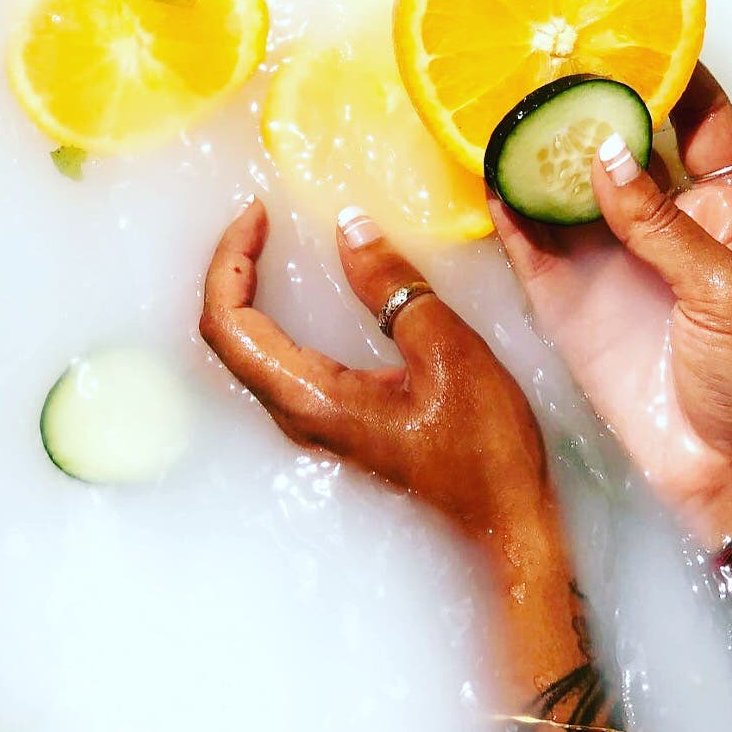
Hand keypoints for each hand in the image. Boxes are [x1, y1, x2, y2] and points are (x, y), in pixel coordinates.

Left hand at [200, 200, 552, 546]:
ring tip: (270, 245)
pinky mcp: (332, 421)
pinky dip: (274, 317)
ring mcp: (312, 423)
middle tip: (261, 221)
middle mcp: (297, 415)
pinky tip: (301, 292)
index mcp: (312, 398)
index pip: (230, 324)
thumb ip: (393, 288)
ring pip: (250, 352)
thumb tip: (349, 227)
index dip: (230, 261)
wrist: (503, 517)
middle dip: (232, 269)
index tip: (257, 214)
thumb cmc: (482, 448)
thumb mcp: (448, 351)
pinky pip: (279, 363)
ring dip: (249, 293)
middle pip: (228, 337)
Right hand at [492, 64, 731, 545]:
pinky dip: (510, 213)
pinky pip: (532, 249)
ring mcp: (613, 265)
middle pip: (624, 145)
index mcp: (725, 211)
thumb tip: (605, 153)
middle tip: (554, 50)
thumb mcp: (726, 286)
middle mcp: (664, 228)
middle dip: (594, 99)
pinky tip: (487, 174)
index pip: (703, 123)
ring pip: (568, 191)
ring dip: (542, 149)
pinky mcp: (572, 307)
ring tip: (507, 98)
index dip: (679, 75)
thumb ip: (661, 221)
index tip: (645, 27)